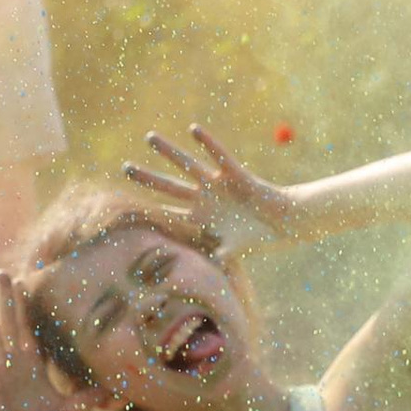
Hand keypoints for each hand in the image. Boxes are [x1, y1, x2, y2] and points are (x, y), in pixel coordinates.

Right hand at [0, 270, 84, 410]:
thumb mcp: (70, 409)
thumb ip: (90, 397)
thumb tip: (117, 391)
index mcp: (31, 363)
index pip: (29, 327)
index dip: (27, 304)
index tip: (26, 280)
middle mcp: (14, 362)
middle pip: (10, 322)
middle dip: (7, 297)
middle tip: (2, 271)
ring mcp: (1, 371)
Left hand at [122, 126, 291, 260]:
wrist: (286, 222)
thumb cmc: (259, 239)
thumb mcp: (230, 252)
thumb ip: (211, 261)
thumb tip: (197, 281)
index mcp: (199, 218)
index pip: (167, 214)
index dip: (147, 211)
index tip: (124, 209)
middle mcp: (204, 198)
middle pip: (168, 186)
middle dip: (147, 177)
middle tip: (124, 167)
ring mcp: (217, 185)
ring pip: (187, 164)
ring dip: (168, 151)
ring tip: (149, 137)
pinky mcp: (236, 174)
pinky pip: (219, 155)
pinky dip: (207, 143)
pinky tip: (192, 129)